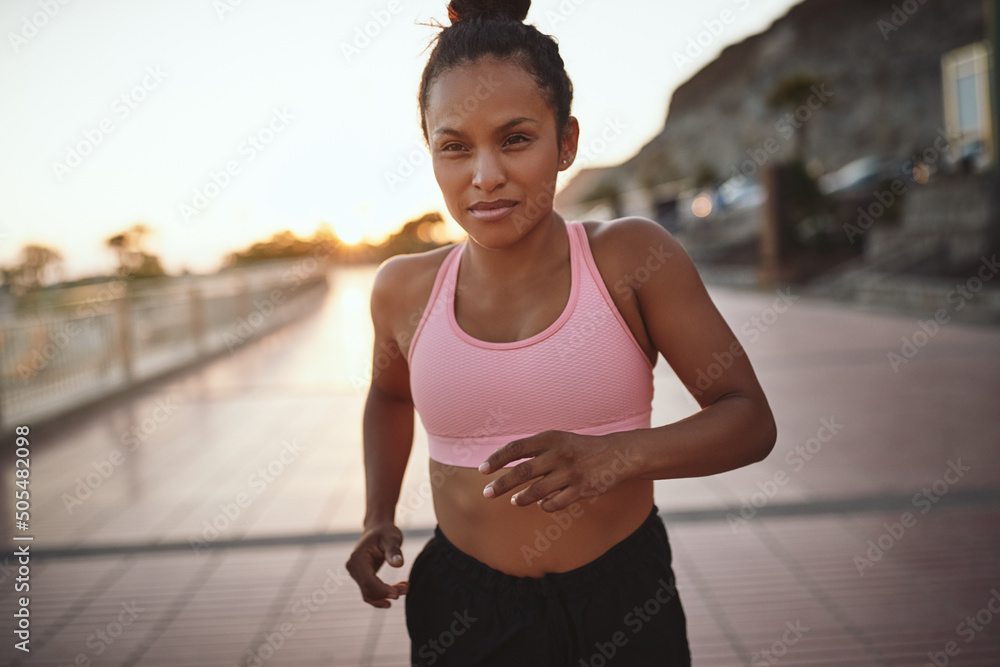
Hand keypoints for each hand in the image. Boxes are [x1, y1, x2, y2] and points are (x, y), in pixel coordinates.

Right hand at [345, 521, 408, 608]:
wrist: (378, 528)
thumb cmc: (385, 532)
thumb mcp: (392, 538)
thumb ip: (394, 551)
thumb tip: (398, 564)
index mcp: (358, 558)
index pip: (368, 581)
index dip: (382, 590)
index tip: (398, 594)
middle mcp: (353, 567)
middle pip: (368, 589)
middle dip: (387, 593)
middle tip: (407, 588)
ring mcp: (355, 573)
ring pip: (369, 593)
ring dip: (386, 596)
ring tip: (405, 588)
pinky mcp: (361, 576)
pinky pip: (369, 591)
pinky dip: (382, 595)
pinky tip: (396, 592)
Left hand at [478, 430, 641, 511]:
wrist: (617, 455)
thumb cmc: (578, 448)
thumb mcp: (557, 440)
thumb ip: (533, 450)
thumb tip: (501, 464)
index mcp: (551, 438)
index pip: (517, 448)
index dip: (497, 459)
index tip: (482, 470)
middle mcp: (559, 454)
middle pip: (522, 471)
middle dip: (502, 484)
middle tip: (486, 493)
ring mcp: (571, 472)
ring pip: (537, 491)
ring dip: (521, 498)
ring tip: (513, 501)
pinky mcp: (582, 489)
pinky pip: (556, 503)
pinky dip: (545, 505)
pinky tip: (542, 504)